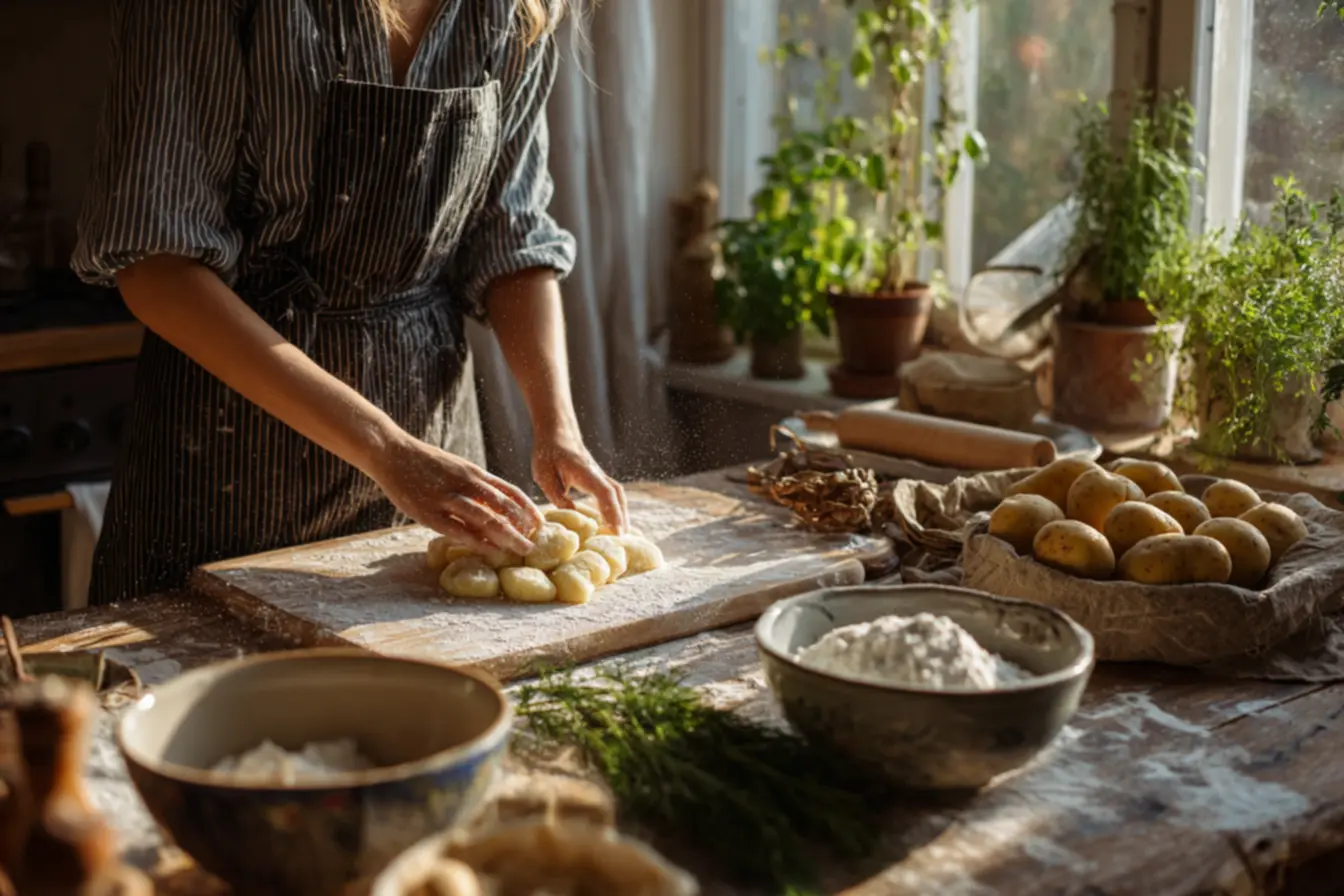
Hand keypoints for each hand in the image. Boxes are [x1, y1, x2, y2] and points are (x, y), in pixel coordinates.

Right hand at [370, 433, 542, 554]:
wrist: (392, 452)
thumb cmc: (426, 463)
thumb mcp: (457, 468)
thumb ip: (476, 486)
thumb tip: (497, 506)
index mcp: (474, 473)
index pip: (510, 492)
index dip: (527, 509)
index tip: (540, 524)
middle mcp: (465, 484)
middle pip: (502, 508)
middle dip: (521, 528)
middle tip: (534, 545)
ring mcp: (447, 498)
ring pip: (484, 518)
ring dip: (506, 536)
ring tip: (520, 550)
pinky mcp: (428, 511)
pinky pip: (457, 528)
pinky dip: (476, 540)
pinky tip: (490, 550)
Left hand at [532, 429, 627, 532]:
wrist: (556, 434)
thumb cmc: (548, 454)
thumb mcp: (545, 476)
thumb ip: (557, 495)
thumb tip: (571, 514)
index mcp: (585, 473)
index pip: (605, 493)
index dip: (612, 512)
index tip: (616, 529)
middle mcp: (597, 474)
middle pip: (617, 495)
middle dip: (621, 516)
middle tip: (622, 537)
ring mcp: (599, 475)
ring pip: (617, 493)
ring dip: (621, 511)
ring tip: (622, 531)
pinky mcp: (597, 477)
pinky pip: (612, 492)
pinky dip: (616, 506)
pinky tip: (613, 518)